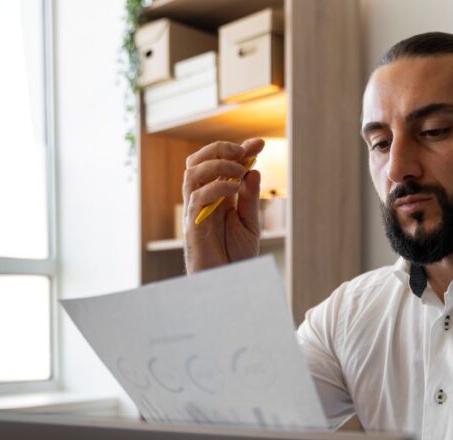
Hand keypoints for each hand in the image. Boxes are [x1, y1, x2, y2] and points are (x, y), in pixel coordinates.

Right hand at [182, 138, 264, 272]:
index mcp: (217, 198)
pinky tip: (235, 188)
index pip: (222, 165)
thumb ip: (250, 199)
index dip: (239, 150)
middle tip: (243, 151)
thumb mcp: (250, 225)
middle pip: (198, 161)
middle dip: (220, 149)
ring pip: (193, 172)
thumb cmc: (235, 258)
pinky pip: (197, 196)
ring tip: (239, 169)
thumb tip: (253, 171)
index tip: (259, 142)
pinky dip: (216, 187)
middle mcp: (203, 200)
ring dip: (217, 164)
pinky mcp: (192, 224)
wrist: (227, 284)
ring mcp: (195, 210)